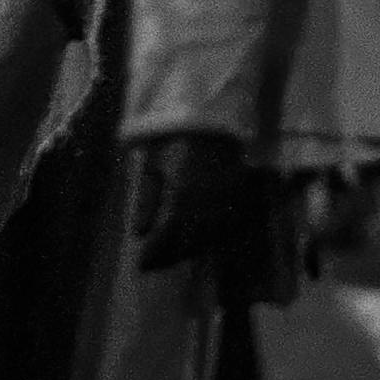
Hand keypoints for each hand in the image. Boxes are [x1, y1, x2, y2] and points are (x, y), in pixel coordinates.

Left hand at [130, 130, 249, 271]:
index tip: (142, 264)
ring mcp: (226, 202)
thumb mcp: (153, 162)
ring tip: (171, 253)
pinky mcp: (238, 197)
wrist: (209, 114)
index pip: (168, 236)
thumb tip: (140, 231)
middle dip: (170, 255)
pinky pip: (222, 228)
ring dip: (188, 249)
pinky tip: (194, 239)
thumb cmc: (174, 134)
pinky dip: (206, 238)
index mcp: (184, 195)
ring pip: (207, 238)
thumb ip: (147, 198)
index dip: (154, 253)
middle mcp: (208, 204)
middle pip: (189, 242)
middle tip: (154, 262)